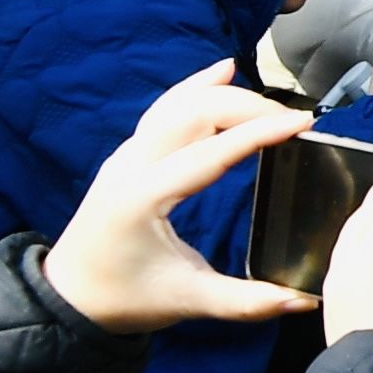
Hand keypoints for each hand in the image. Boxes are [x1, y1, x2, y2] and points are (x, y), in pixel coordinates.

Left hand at [44, 65, 318, 335]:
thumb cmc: (124, 299)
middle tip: (293, 122)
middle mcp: (131, 166)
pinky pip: (164, 109)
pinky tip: (221, 71)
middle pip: (194, 112)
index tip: (303, 123)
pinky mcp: (127, 156)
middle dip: (249, 107)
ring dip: (226, 94)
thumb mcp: (187, 301)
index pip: (211, 151)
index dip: (260, 133)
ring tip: (270, 100)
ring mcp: (125, 156)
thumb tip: (304, 301)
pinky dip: (196, 87)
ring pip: (178, 103)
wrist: (68, 298)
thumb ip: (247, 302)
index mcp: (143, 197)